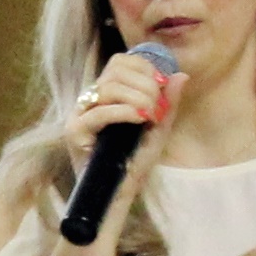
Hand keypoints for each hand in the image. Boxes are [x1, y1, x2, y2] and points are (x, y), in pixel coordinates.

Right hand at [65, 46, 180, 171]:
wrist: (118, 194)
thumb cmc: (135, 162)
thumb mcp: (158, 129)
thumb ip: (168, 103)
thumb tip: (180, 75)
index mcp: (107, 95)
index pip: (120, 62)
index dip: (144, 66)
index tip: (162, 85)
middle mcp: (91, 100)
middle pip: (115, 70)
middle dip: (144, 83)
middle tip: (157, 106)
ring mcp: (80, 114)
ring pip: (108, 87)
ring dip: (137, 97)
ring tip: (150, 115)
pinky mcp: (75, 132)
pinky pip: (99, 113)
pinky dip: (124, 112)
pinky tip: (140, 119)